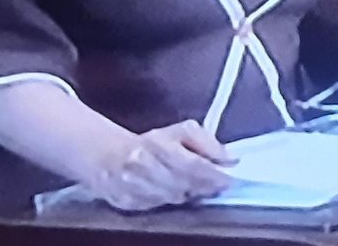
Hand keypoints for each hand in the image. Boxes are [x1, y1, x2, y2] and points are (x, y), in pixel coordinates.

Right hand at [83, 120, 234, 211]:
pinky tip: (175, 192)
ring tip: (195, 186)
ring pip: (173, 198)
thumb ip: (208, 142)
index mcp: (157, 144)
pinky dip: (171, 201)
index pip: (192, 164)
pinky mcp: (127, 203)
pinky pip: (158, 206)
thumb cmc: (151, 143)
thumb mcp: (182, 131)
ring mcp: (132, 186)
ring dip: (189, 194)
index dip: (214, 175)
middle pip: (184, 184)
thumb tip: (229, 158)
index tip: (229, 179)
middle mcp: (141, 166)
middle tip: (218, 185)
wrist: (108, 157)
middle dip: (205, 186)